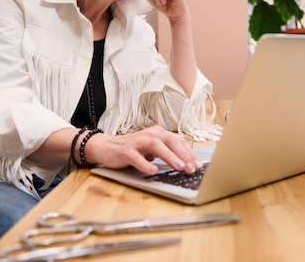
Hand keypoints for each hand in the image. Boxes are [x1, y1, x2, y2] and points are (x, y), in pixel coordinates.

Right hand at [85, 125, 202, 174]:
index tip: (198, 165)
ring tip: (179, 167)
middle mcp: (149, 134)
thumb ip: (166, 153)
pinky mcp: (125, 151)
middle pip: (170, 140)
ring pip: (156, 146)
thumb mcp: (151, 149)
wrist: (106, 147)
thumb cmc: (132, 149)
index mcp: (158, 133)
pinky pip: (137, 157)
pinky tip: (153, 171)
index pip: (178, 140)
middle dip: (183, 155)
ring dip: (170, 156)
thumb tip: (186, 164)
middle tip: (192, 168)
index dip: (189, 152)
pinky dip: (145, 164)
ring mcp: (137, 142)